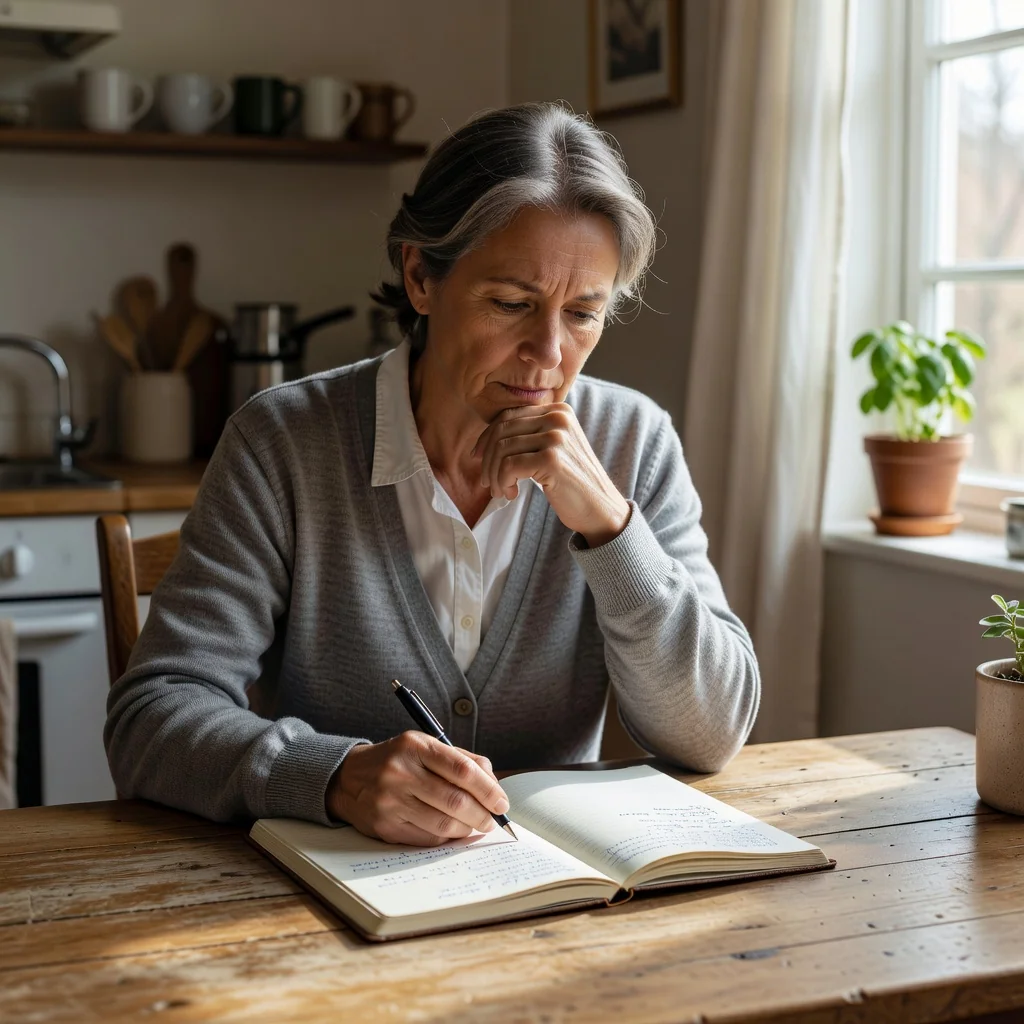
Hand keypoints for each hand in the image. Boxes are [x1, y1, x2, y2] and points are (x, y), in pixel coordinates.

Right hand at [325, 732, 509, 845]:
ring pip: (443, 824)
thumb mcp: (425, 746)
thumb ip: (461, 760)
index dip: (488, 789)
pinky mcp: (385, 826)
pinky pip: (426, 839)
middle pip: (455, 800)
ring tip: (475, 826)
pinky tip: (453, 832)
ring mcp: (390, 801)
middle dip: (482, 814)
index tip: (502, 802)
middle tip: (493, 819)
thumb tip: (494, 785)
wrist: (348, 778)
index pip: (462, 769)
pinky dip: (446, 839)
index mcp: (415, 746)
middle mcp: (401, 772)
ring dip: (467, 829)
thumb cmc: (398, 760)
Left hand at [473, 403, 630, 546]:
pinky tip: (512, 494)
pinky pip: (508, 466)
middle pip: (501, 431)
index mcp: (558, 411)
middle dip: (487, 459)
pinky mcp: (551, 459)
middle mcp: (558, 418)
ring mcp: (556, 437)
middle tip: (489, 482)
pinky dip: (502, 482)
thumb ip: (529, 436)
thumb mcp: (553, 449)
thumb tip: (484, 440)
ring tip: (502, 491)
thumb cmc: (571, 483)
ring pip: (501, 449)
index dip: (487, 438)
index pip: (508, 416)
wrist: (600, 509)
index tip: (479, 458)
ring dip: (494, 475)